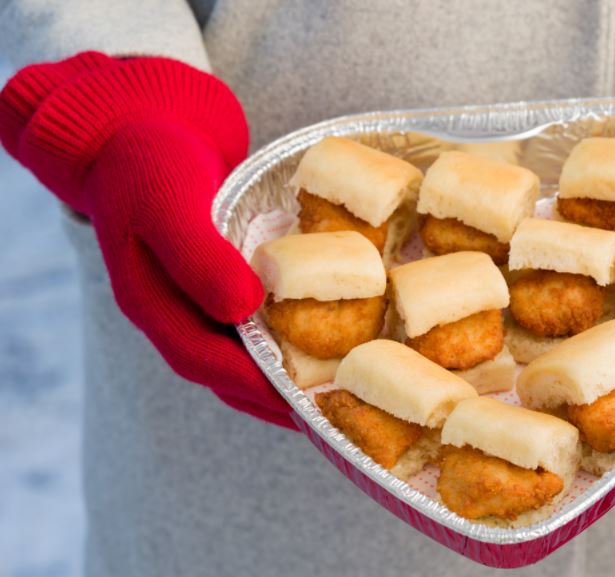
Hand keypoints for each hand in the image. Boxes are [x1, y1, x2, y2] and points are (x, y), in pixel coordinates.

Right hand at [0, 52, 295, 428]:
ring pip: (243, 356)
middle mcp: (176, 312)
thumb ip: (199, 256)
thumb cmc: (153, 160)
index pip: (204, 362)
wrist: (146, 126)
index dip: (254, 389)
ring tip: (336, 398)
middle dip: (277, 400)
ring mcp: (198, 300)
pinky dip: (288, 341)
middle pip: (228, 374)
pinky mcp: (223, 283)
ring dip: (284, 380)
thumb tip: (244, 309)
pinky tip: (329, 345)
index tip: (301, 409)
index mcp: (153, 304)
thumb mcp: (170, 202)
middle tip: (330, 422)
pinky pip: (256, 325)